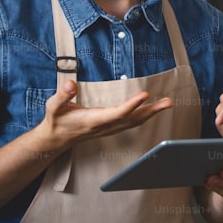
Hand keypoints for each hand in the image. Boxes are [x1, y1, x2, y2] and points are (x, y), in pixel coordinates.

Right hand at [37, 80, 172, 152]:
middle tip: (168, 102)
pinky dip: (145, 116)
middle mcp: (105, 126)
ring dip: (152, 113)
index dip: (131, 106)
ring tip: (167, 103)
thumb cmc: (56, 121)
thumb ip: (63, 95)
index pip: (117, 114)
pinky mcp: (111, 128)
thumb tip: (71, 84)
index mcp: (93, 120)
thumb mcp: (54, 106)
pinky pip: (132, 123)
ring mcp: (109, 129)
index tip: (145, 95)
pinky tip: (153, 109)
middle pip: (132, 120)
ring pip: (135, 122)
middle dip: (151, 111)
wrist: (57, 139)